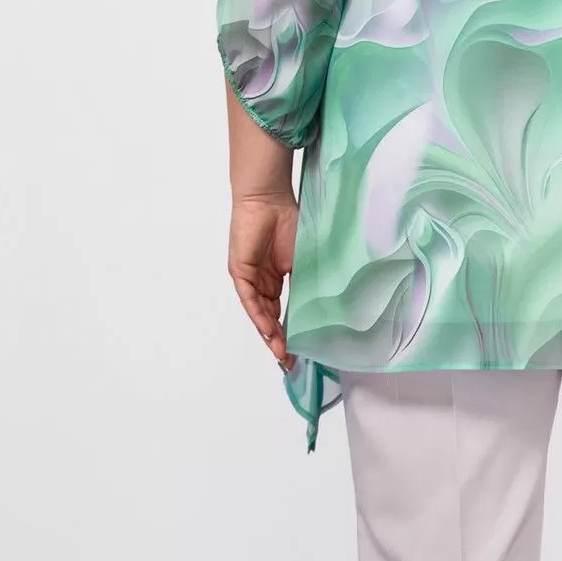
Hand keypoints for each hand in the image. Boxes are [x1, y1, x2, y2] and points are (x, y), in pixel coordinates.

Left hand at [227, 193, 297, 368]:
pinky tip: (269, 332)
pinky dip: (259, 316)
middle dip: (280, 341)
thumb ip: (306, 282)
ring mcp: (250, 278)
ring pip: (260, 313)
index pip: (282, 312)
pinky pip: (249, 299)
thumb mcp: (303, 259)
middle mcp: (261, 282)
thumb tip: (321, 307)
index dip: (291, 332)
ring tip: (282, 354)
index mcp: (276, 279)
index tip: (302, 352)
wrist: (268, 198)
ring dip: (270, 334)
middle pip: (270, 318)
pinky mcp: (240, 272)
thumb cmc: (288, 220)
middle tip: (291, 362)